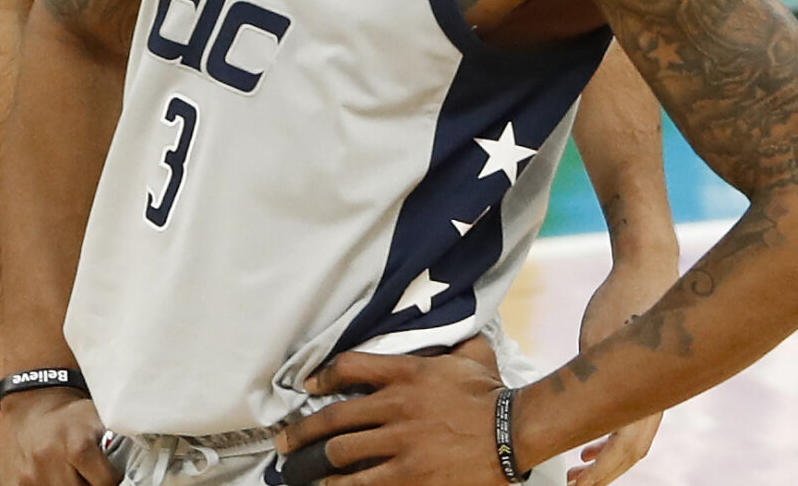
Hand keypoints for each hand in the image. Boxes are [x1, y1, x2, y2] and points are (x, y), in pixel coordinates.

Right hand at [0, 391, 117, 485]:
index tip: (109, 471)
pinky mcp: (15, 483)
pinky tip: (55, 477)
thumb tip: (143, 462)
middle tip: (89, 471)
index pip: (106, 482)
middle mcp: (50, 460)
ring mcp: (31, 476)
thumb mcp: (100, 418)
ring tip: (72, 473)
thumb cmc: (71, 417)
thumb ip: (120, 439)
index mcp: (77, 444)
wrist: (33, 408)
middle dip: (90, 484)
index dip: (111, 477)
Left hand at [275, 351, 505, 485]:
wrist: (514, 431)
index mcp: (407, 372)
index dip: (321, 376)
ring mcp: (400, 442)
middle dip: (302, 433)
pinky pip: (362, 483)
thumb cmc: (493, 394)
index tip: (306, 386)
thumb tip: (455, 327)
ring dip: (312, 464)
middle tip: (283, 443)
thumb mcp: (472, 356)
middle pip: (334, 418)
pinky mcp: (408, 475)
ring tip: (294, 472)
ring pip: (340, 452)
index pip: (349, 367)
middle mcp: (395, 405)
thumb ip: (455, 342)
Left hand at [569, 264, 670, 485]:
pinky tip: (590, 444)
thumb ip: (589, 378)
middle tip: (571, 484)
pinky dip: (612, 438)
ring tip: (576, 469)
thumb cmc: (620, 300)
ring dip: (606, 458)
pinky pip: (633, 421)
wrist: (648, 269)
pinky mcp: (648, 380)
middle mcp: (655, 398)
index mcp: (644, 392)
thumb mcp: (594, 340)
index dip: (601, 474)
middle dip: (603, 474)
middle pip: (630, 453)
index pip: (623, 450)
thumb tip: (569, 410)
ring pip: (633, 440)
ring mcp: (654, 390)